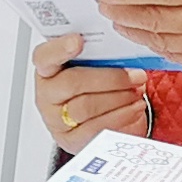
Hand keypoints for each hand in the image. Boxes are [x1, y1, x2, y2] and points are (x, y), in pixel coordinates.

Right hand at [32, 34, 151, 153]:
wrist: (95, 117)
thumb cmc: (93, 84)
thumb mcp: (92, 65)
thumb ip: (98, 55)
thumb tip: (122, 49)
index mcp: (47, 69)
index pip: (44, 57)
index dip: (59, 48)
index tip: (78, 40)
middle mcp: (47, 94)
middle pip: (72, 83)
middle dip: (110, 79)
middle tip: (135, 75)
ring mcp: (55, 120)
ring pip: (86, 107)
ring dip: (118, 98)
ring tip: (137, 91)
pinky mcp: (70, 140)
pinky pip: (95, 130)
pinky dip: (120, 117)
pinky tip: (134, 108)